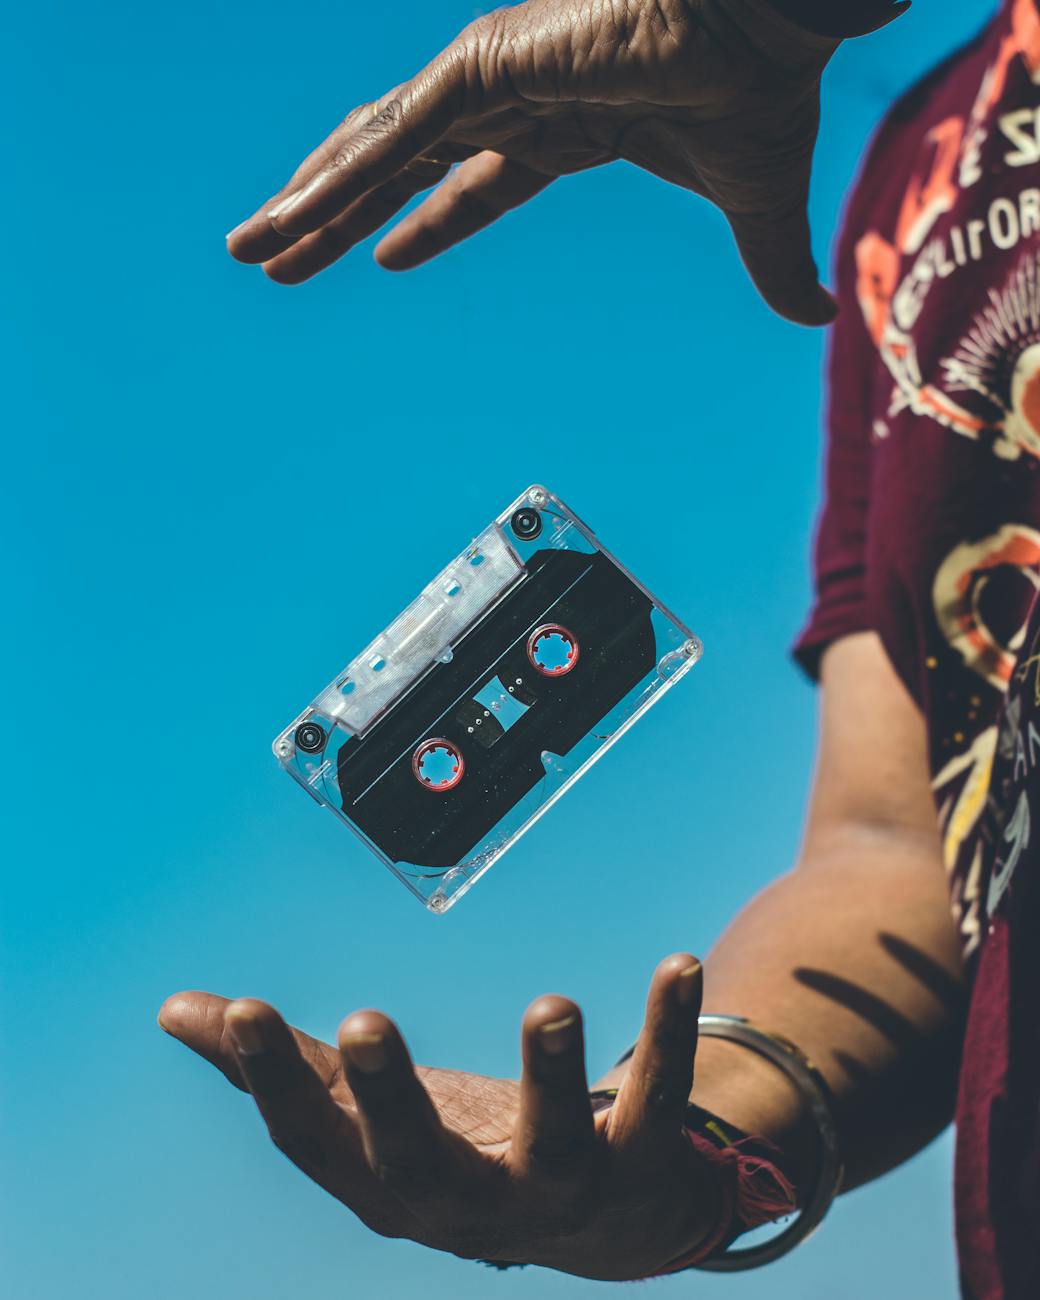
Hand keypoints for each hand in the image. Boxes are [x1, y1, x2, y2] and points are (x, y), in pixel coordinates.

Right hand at [158, 953, 720, 1277]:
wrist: (596, 1219)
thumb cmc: (457, 1147)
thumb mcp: (364, 1113)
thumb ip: (278, 1062)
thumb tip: (176, 1009)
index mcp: (385, 1181)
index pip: (313, 1137)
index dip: (270, 1079)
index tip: (241, 1005)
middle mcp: (464, 1204)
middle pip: (417, 1162)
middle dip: (388, 1099)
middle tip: (362, 1021)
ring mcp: (555, 1193)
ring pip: (554, 1146)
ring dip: (553, 1077)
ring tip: (551, 1004)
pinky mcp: (637, 1165)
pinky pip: (658, 1100)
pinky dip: (669, 1036)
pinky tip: (679, 964)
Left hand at [225, 0, 891, 321]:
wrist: (777, 20)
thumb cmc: (768, 89)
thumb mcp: (757, 206)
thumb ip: (767, 264)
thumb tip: (816, 316)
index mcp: (563, 128)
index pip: (471, 186)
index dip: (422, 222)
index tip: (378, 252)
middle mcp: (512, 99)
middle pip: (399, 169)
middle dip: (335, 215)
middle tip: (275, 252)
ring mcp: (492, 80)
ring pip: (376, 151)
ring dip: (310, 201)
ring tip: (252, 246)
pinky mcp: (488, 66)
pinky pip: (394, 136)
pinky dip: (340, 178)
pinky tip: (291, 216)